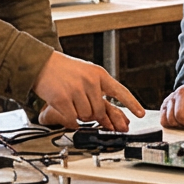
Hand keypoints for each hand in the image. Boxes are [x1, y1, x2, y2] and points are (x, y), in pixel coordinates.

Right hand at [31, 52, 146, 126]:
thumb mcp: (86, 74)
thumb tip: (107, 119)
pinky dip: (69, 120)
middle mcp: (89, 81)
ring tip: (70, 101)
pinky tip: (64, 110)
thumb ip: (98, 92)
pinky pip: (72, 119)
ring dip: (79, 115)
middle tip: (80, 105)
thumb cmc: (64, 70)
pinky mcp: (62, 98)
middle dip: (92, 115)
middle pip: (100, 111)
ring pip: (86, 117)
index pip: (120, 91)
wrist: (41, 63)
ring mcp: (76, 90)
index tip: (141, 113)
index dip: (132, 104)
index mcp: (98, 74)